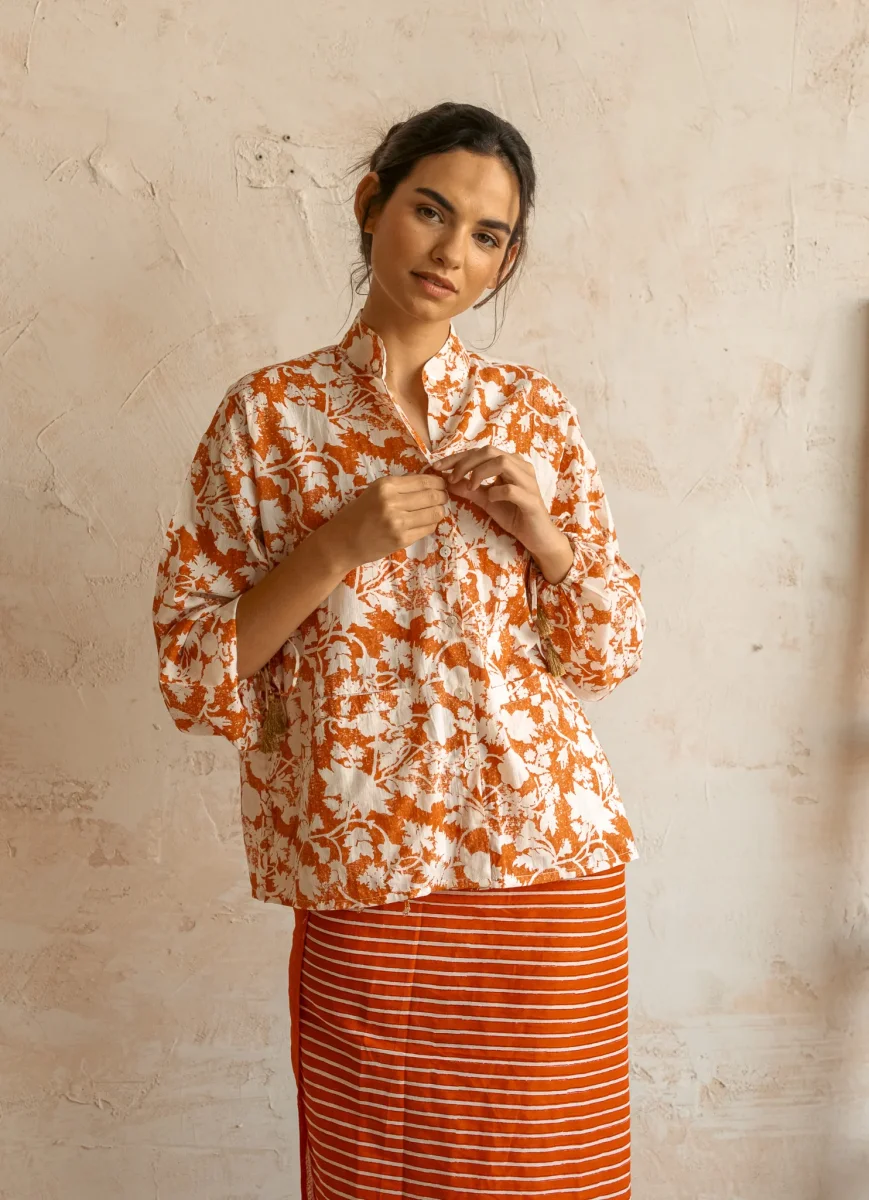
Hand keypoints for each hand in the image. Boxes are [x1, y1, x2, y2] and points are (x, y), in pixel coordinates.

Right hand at [325, 473, 449, 571]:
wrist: (342, 542)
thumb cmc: (358, 514)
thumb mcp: (375, 492)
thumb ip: (400, 486)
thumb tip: (428, 481)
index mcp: (386, 485)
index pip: (424, 480)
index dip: (439, 482)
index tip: (442, 485)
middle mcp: (392, 501)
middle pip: (433, 495)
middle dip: (443, 496)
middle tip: (443, 498)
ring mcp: (398, 522)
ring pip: (434, 512)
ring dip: (440, 511)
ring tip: (436, 510)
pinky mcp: (402, 539)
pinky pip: (428, 528)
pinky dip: (431, 524)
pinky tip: (425, 523)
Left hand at [434, 446, 572, 581]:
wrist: (537, 537)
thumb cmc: (514, 515)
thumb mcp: (486, 501)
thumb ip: (469, 489)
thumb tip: (447, 481)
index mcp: (510, 463)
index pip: (480, 452)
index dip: (457, 457)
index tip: (438, 467)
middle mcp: (520, 467)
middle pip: (489, 451)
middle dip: (465, 463)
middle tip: (452, 478)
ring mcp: (528, 482)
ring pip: (502, 462)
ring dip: (480, 473)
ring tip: (470, 488)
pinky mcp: (531, 500)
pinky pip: (511, 489)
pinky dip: (496, 492)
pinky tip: (491, 500)